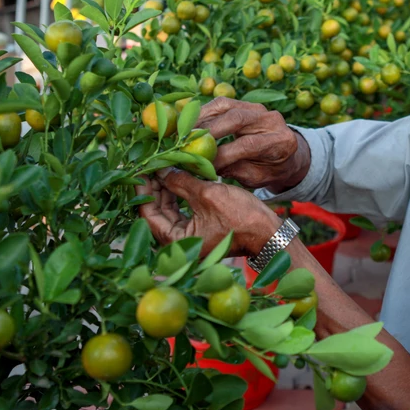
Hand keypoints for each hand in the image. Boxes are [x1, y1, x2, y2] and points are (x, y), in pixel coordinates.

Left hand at [136, 168, 280, 255]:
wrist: (269, 233)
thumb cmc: (241, 217)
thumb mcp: (207, 194)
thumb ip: (181, 181)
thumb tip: (161, 169)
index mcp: (177, 243)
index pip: (148, 214)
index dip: (143, 190)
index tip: (141, 169)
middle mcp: (180, 245)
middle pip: (157, 212)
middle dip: (155, 188)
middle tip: (152, 164)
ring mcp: (190, 239)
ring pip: (169, 211)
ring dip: (166, 190)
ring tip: (165, 167)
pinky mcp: (200, 231)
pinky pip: (182, 212)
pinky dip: (179, 196)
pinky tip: (178, 177)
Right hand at [196, 98, 309, 191]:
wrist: (285, 154)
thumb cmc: (269, 170)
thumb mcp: (257, 177)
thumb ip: (234, 171)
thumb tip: (204, 167)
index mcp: (280, 141)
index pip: (247, 145)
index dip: (222, 155)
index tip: (202, 166)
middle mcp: (271, 119)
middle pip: (235, 119)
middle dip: (208, 132)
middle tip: (186, 145)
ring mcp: (258, 107)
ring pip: (225, 106)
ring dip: (200, 119)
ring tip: (182, 133)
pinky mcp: (245, 103)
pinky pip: (221, 103)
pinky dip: (203, 112)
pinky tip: (189, 123)